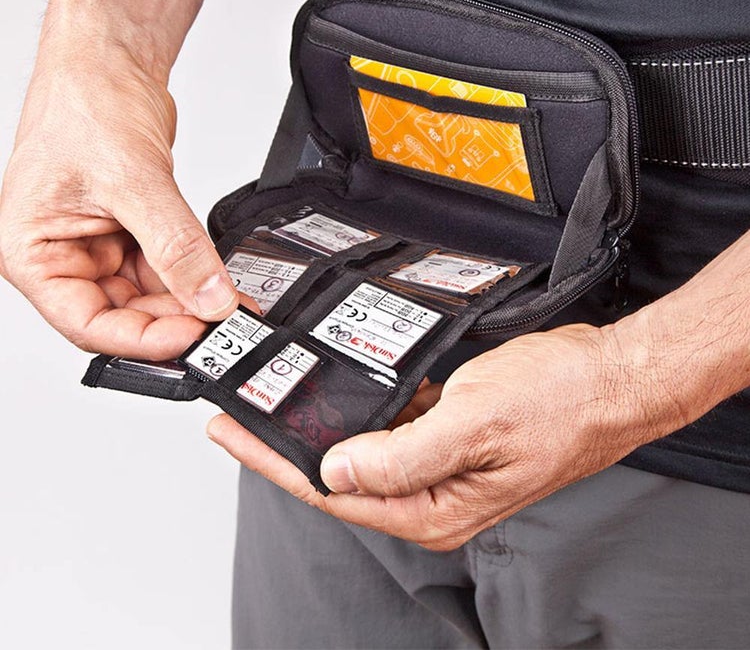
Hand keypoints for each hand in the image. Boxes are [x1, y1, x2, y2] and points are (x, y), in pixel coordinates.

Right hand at [0, 35, 237, 357]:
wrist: (110, 63)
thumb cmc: (86, 104)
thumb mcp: (132, 182)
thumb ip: (175, 247)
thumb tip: (209, 297)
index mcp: (34, 252)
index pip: (87, 324)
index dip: (140, 340)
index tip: (190, 339)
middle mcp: (63, 255)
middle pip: (121, 316)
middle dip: (172, 322)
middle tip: (219, 326)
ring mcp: (99, 246)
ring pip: (148, 297)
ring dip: (189, 304)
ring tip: (227, 309)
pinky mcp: (133, 233)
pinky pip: (166, 270)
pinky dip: (195, 279)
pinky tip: (221, 286)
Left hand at [207, 321, 690, 549]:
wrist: (609, 378)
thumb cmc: (559, 401)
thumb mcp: (476, 425)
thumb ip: (402, 457)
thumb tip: (336, 472)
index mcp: (434, 508)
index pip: (334, 492)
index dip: (276, 463)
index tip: (234, 434)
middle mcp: (433, 496)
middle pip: (338, 476)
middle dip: (284, 449)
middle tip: (238, 419)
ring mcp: (441, 467)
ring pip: (361, 453)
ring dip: (320, 430)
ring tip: (274, 407)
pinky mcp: (450, 438)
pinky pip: (391, 429)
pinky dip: (359, 412)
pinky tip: (336, 394)